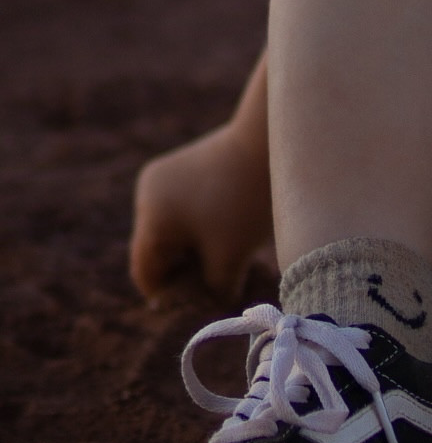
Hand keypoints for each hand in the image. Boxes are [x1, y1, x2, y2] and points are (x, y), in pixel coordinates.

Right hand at [129, 122, 273, 303]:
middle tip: (218, 284)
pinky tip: (231, 232)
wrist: (272, 139)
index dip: (171, 297)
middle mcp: (149, 195)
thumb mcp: (231, 257)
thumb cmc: (249, 202)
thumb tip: (213, 303)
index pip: (148, 273)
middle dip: (186, 271)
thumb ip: (215, 290)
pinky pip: (184, 209)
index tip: (201, 303)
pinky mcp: (185, 165)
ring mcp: (165, 176)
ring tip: (229, 257)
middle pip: (158, 252)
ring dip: (196, 248)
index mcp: (151, 219)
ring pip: (173, 230)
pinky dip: (202, 226)